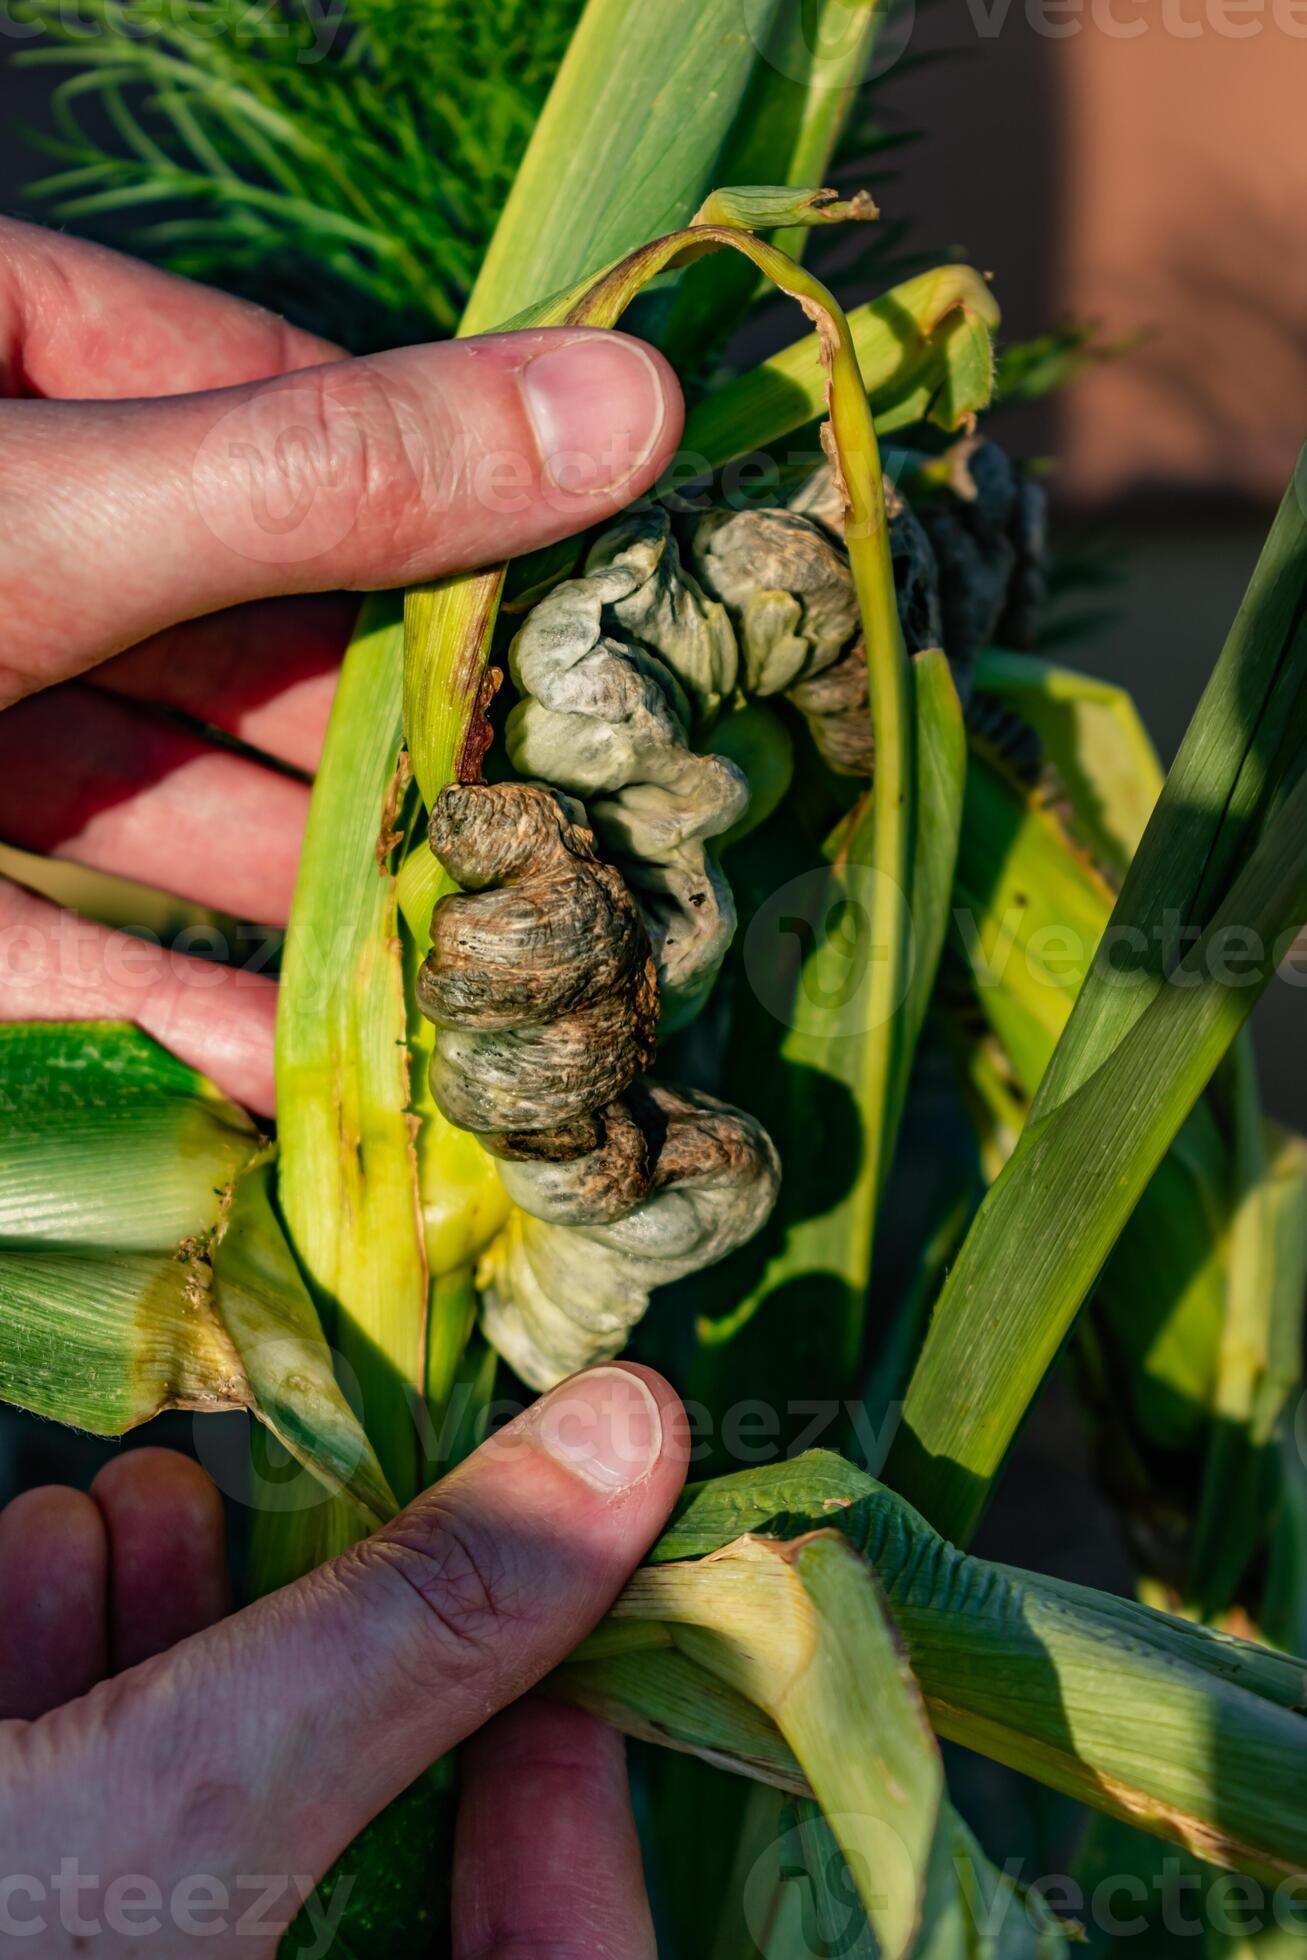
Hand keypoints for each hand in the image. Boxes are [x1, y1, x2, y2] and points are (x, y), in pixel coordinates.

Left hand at [0, 219, 682, 1110]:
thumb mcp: (56, 510)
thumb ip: (330, 482)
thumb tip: (634, 406)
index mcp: (11, 370)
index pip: (292, 418)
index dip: (466, 517)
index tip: (631, 618)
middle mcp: (6, 541)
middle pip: (252, 642)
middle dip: (408, 749)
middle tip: (594, 828)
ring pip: (167, 810)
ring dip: (314, 903)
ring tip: (489, 971)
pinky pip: (54, 956)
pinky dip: (166, 1014)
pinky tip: (299, 1072)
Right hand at [0, 1364, 687, 1955]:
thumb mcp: (197, 1783)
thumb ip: (422, 1622)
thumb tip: (632, 1442)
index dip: (582, 1811)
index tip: (570, 1601)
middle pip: (369, 1813)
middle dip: (355, 1637)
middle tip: (365, 1498)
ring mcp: (118, 1918)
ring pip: (227, 1766)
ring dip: (191, 1603)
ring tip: (148, 1497)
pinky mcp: (25, 1857)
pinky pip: (101, 1762)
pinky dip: (81, 1636)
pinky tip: (51, 1547)